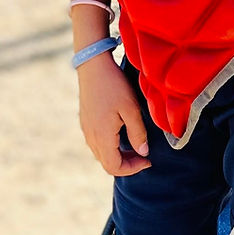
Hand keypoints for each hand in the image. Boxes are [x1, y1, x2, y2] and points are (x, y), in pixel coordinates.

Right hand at [77, 54, 151, 176]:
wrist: (93, 65)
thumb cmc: (114, 85)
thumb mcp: (131, 109)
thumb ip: (137, 133)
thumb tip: (143, 152)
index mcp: (102, 136)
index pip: (114, 167)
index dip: (132, 169)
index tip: (148, 160)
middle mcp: (91, 137)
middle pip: (107, 163)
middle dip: (127, 163)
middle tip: (144, 155)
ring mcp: (86, 129)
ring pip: (102, 154)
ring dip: (118, 155)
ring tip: (135, 145)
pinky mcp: (85, 121)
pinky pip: (97, 143)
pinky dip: (110, 146)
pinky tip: (122, 134)